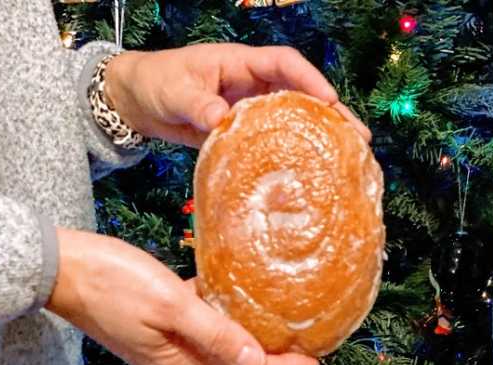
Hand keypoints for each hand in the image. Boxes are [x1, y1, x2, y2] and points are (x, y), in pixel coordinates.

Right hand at [47, 228, 319, 364]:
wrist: (56, 266)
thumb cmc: (110, 281)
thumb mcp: (169, 304)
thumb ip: (213, 333)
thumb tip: (255, 363)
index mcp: (176, 361)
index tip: (314, 360)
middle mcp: (171, 358)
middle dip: (269, 361)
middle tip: (304, 349)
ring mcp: (160, 340)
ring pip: (216, 346)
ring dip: (247, 339)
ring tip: (278, 326)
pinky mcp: (151, 319)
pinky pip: (197, 323)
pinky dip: (220, 315)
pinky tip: (234, 295)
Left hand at [103, 44, 371, 147]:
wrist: (134, 101)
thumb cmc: (155, 82)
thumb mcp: (175, 90)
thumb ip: (198, 103)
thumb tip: (221, 118)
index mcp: (241, 63)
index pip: (284, 64)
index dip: (309, 80)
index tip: (329, 100)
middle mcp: (252, 84)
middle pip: (301, 94)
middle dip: (331, 113)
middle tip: (358, 137)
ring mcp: (250, 109)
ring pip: (293, 120)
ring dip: (319, 137)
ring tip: (348, 158)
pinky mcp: (243, 133)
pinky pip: (273, 142)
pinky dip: (292, 155)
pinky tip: (310, 173)